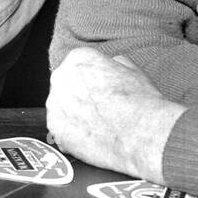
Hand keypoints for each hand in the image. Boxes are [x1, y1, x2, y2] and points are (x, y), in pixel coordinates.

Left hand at [46, 47, 183, 183]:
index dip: (91, 82)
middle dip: (79, 97)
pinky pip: (60, 130)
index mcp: (78, 59)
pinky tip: (91, 138)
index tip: (100, 92)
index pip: (78, 67)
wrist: (143, 136)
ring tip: (97, 127)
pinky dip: (72, 135)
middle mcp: (60, 77)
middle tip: (99, 111)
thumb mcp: (133, 72)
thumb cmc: (142, 104)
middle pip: (66, 86)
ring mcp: (54, 103)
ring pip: (61, 108)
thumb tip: (113, 63)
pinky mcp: (54, 128)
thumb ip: (116, 63)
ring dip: (74, 116)